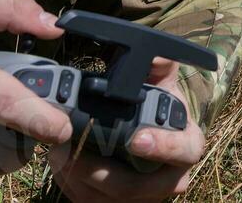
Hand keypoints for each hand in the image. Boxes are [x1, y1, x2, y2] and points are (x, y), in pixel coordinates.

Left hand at [47, 58, 202, 201]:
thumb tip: (156, 52)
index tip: (135, 139)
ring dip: (75, 177)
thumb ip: (158, 65)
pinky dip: (70, 185)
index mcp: (186, 145)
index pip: (184, 152)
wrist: (145, 138)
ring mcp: (142, 198)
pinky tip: (60, 164)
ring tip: (55, 151)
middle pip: (134, 187)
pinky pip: (90, 202)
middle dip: (97, 171)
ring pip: (106, 199)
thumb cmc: (153, 110)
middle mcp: (169, 180)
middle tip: (69, 148)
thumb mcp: (161, 85)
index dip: (162, 147)